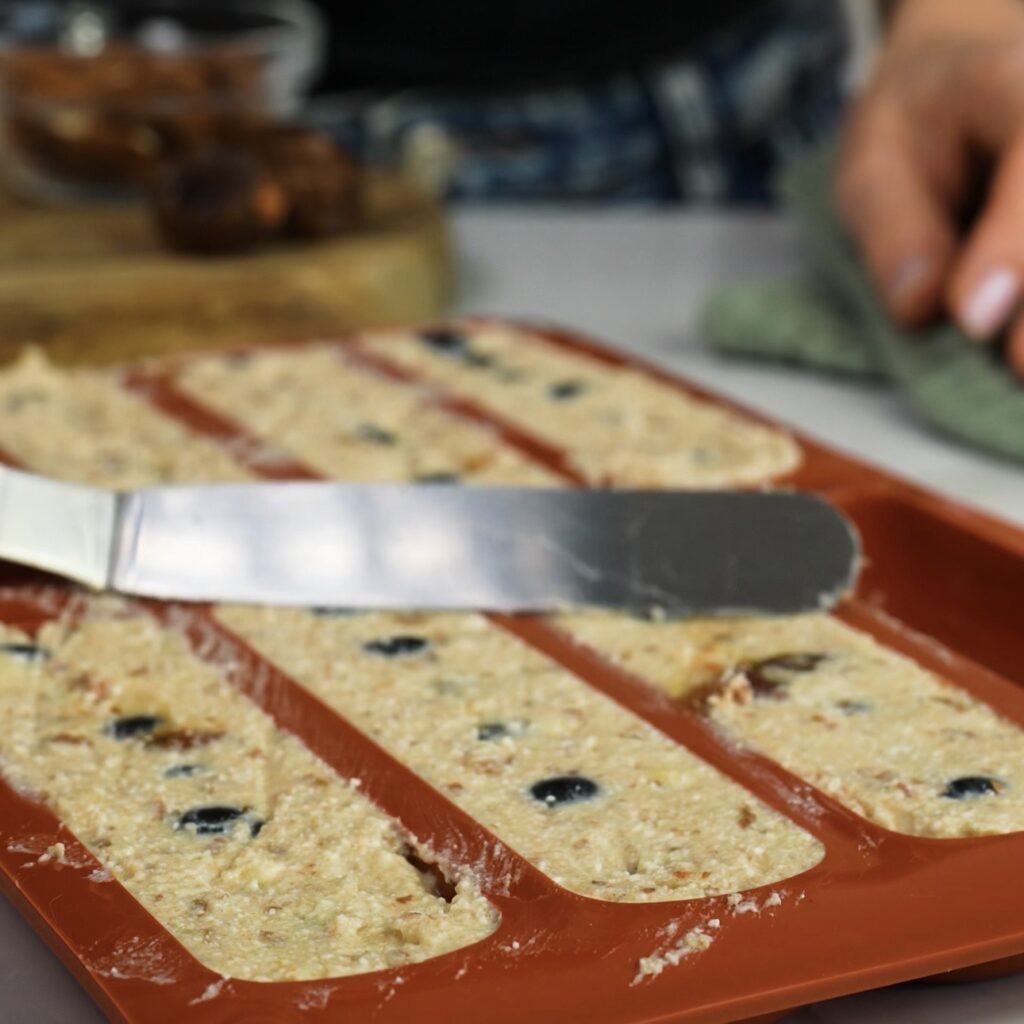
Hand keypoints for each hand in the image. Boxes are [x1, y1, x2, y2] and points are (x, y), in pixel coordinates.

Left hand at [836, 0, 1023, 374]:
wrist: (963, 84)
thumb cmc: (915, 127)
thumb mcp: (873, 163)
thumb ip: (895, 228)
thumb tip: (920, 307)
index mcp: (1019, 84)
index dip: (1012, 245)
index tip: (973, 316)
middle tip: (1018, 368)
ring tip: (1019, 372)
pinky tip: (1019, 364)